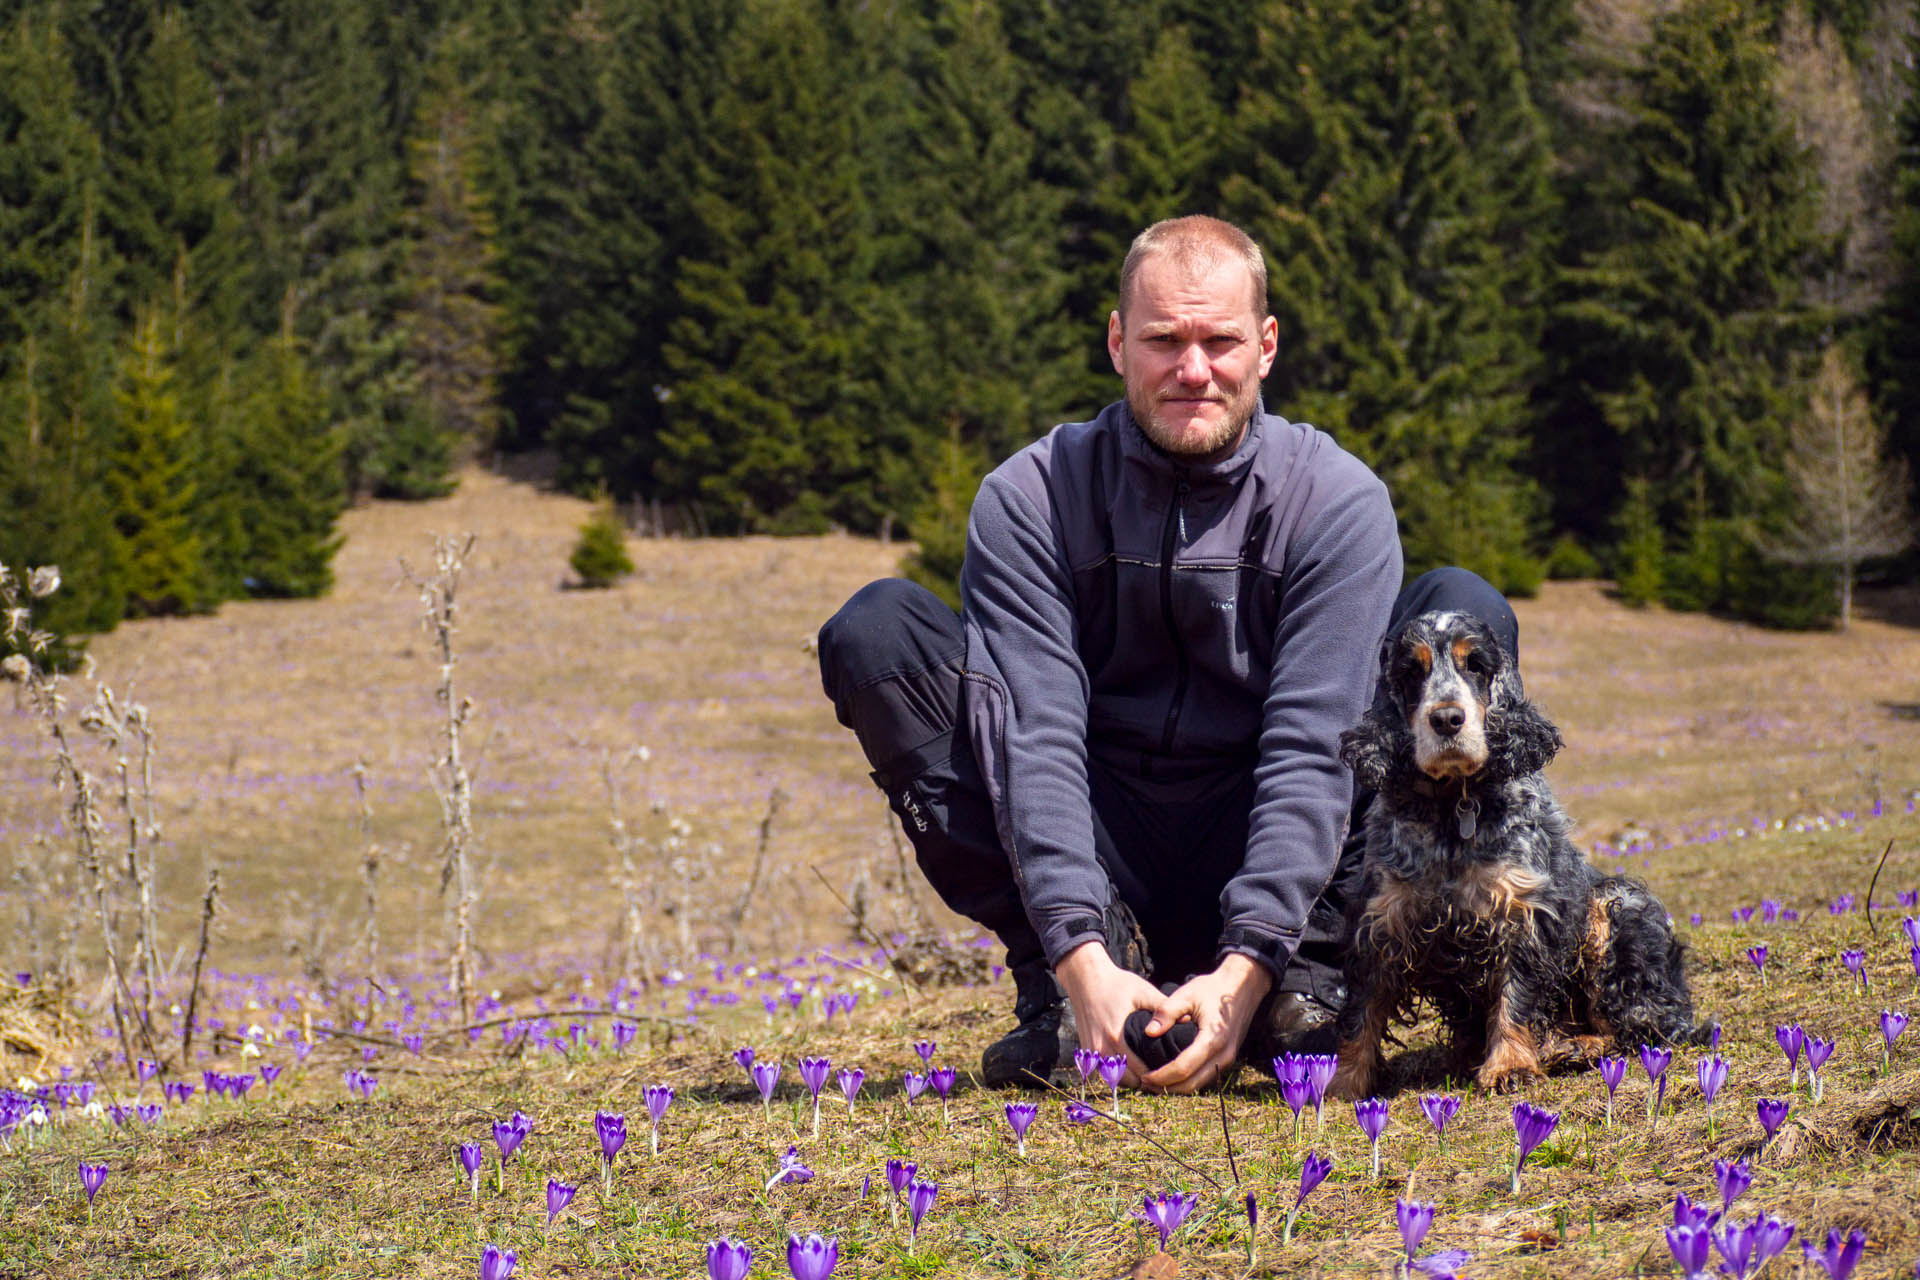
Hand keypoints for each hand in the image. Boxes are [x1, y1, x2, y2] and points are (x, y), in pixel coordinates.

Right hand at [1052, 941, 1166, 1086]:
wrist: (1084, 978)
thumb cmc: (1115, 983)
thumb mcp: (1141, 991)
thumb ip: (1163, 1006)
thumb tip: (1188, 1019)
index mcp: (1116, 1037)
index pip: (1139, 1070)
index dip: (1156, 1076)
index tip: (1170, 1075)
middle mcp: (1101, 1048)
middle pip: (1126, 1080)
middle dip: (1144, 1081)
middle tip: (1162, 1077)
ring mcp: (1091, 1050)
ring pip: (1112, 1078)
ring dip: (1128, 1079)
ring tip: (1147, 1074)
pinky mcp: (1085, 1049)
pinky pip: (1101, 1070)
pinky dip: (1114, 1072)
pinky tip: (1128, 1066)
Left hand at [1138, 954, 1272, 1094]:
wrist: (1243, 987)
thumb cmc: (1213, 988)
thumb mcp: (1187, 994)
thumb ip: (1167, 1012)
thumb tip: (1149, 1032)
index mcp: (1212, 1038)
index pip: (1184, 1068)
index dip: (1162, 1076)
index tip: (1143, 1077)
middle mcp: (1223, 1054)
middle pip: (1192, 1083)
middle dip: (1166, 1087)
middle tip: (1145, 1084)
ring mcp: (1228, 1059)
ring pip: (1199, 1084)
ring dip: (1177, 1087)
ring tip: (1154, 1082)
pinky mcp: (1227, 1059)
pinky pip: (1205, 1077)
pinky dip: (1188, 1081)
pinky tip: (1171, 1076)